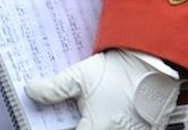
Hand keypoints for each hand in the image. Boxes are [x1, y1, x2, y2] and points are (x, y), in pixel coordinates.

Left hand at [25, 48, 180, 129]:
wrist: (156, 64)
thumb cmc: (120, 71)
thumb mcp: (80, 76)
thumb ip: (54, 88)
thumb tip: (31, 91)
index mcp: (97, 129)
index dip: (58, 127)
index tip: (51, 122)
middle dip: (78, 122)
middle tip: (69, 113)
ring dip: (95, 122)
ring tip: (91, 110)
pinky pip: (123, 129)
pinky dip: (112, 123)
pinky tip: (107, 112)